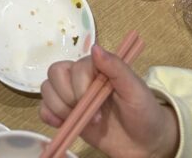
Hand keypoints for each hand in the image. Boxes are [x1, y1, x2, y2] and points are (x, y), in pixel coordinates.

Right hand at [40, 45, 178, 157]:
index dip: (81, 89)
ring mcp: (73, 97)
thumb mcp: (135, 89)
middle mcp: (81, 79)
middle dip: (67, 97)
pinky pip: (45, 108)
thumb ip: (116, 67)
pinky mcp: (67, 115)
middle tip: (88, 116)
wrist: (146, 143)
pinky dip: (48, 115)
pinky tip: (61, 124)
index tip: (99, 110)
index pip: (75, 69)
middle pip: (55, 74)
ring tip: (79, 122)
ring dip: (59, 107)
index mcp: (97, 68)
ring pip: (48, 89)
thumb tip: (95, 48)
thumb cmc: (143, 112)